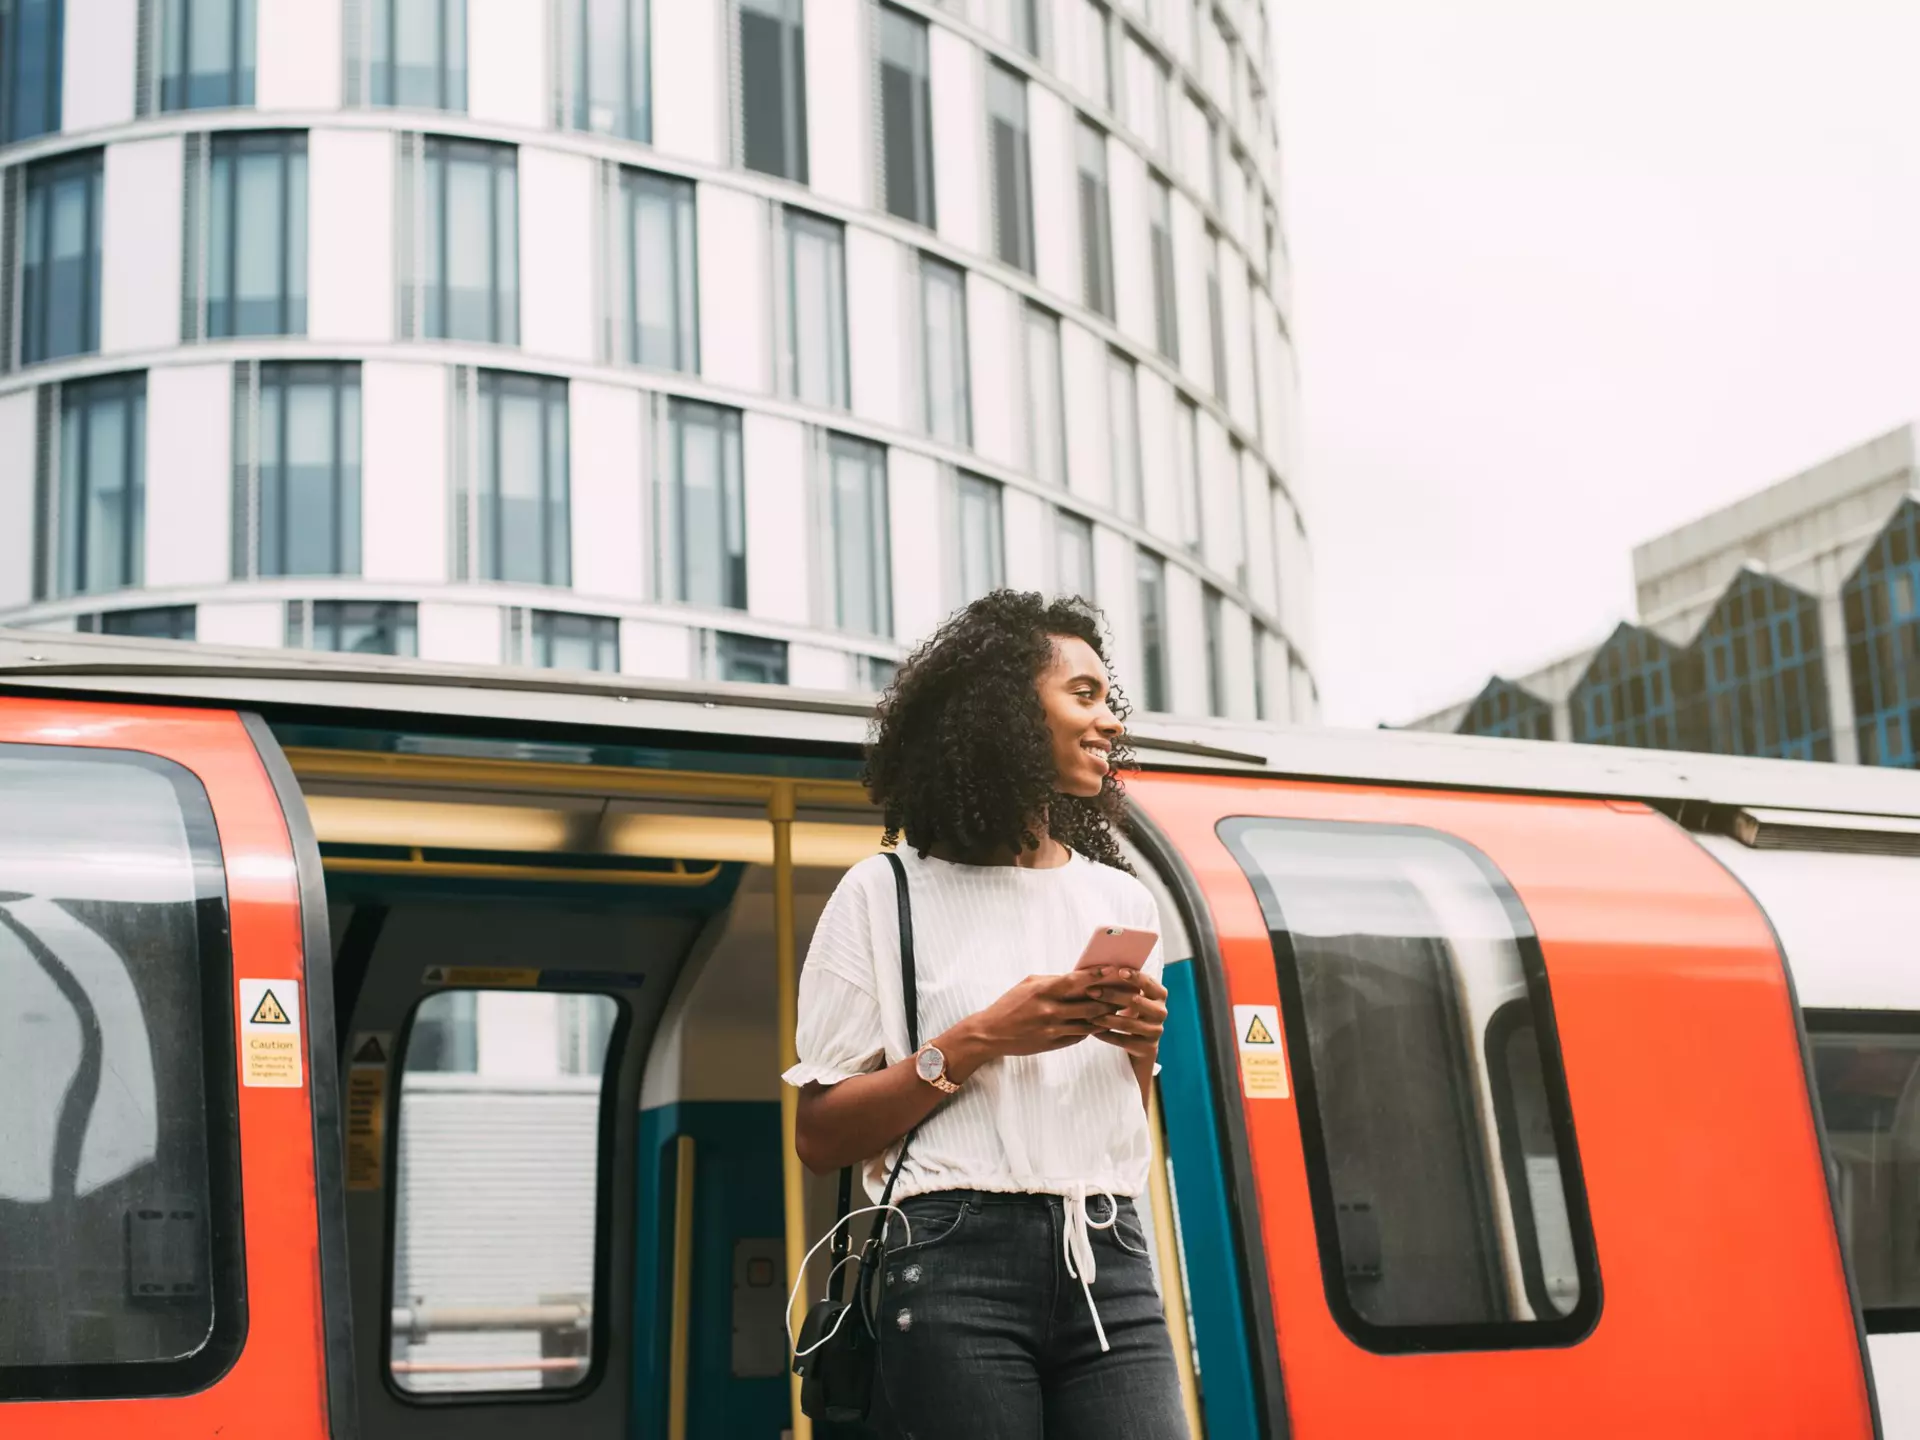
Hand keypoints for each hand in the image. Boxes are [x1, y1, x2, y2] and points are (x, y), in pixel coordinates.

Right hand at [941, 967, 1146, 1079]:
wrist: (991, 1033)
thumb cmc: (1010, 1004)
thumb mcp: (1029, 983)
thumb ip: (1055, 980)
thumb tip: (1079, 977)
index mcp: (1045, 990)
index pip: (1079, 981)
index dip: (1102, 975)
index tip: (1120, 969)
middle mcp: (1051, 1010)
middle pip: (1092, 1004)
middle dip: (1113, 997)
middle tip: (1132, 990)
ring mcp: (1053, 1029)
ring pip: (1090, 1023)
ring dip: (1108, 1016)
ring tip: (1125, 1008)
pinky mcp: (1054, 1044)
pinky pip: (1081, 1036)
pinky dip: (1093, 1028)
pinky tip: (1104, 1023)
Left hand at [1091, 971, 1166, 1060]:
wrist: (1142, 1045)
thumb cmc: (1133, 1012)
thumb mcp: (1135, 998)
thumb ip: (1125, 985)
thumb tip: (1100, 970)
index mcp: (1160, 995)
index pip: (1148, 983)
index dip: (1135, 977)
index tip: (1119, 971)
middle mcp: (1161, 1012)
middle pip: (1135, 1002)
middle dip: (1111, 996)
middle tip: (1091, 992)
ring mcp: (1156, 1031)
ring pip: (1127, 1024)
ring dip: (1105, 1018)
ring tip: (1089, 1015)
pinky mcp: (1148, 1048)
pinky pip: (1123, 1041)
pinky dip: (1107, 1036)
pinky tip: (1093, 1031)